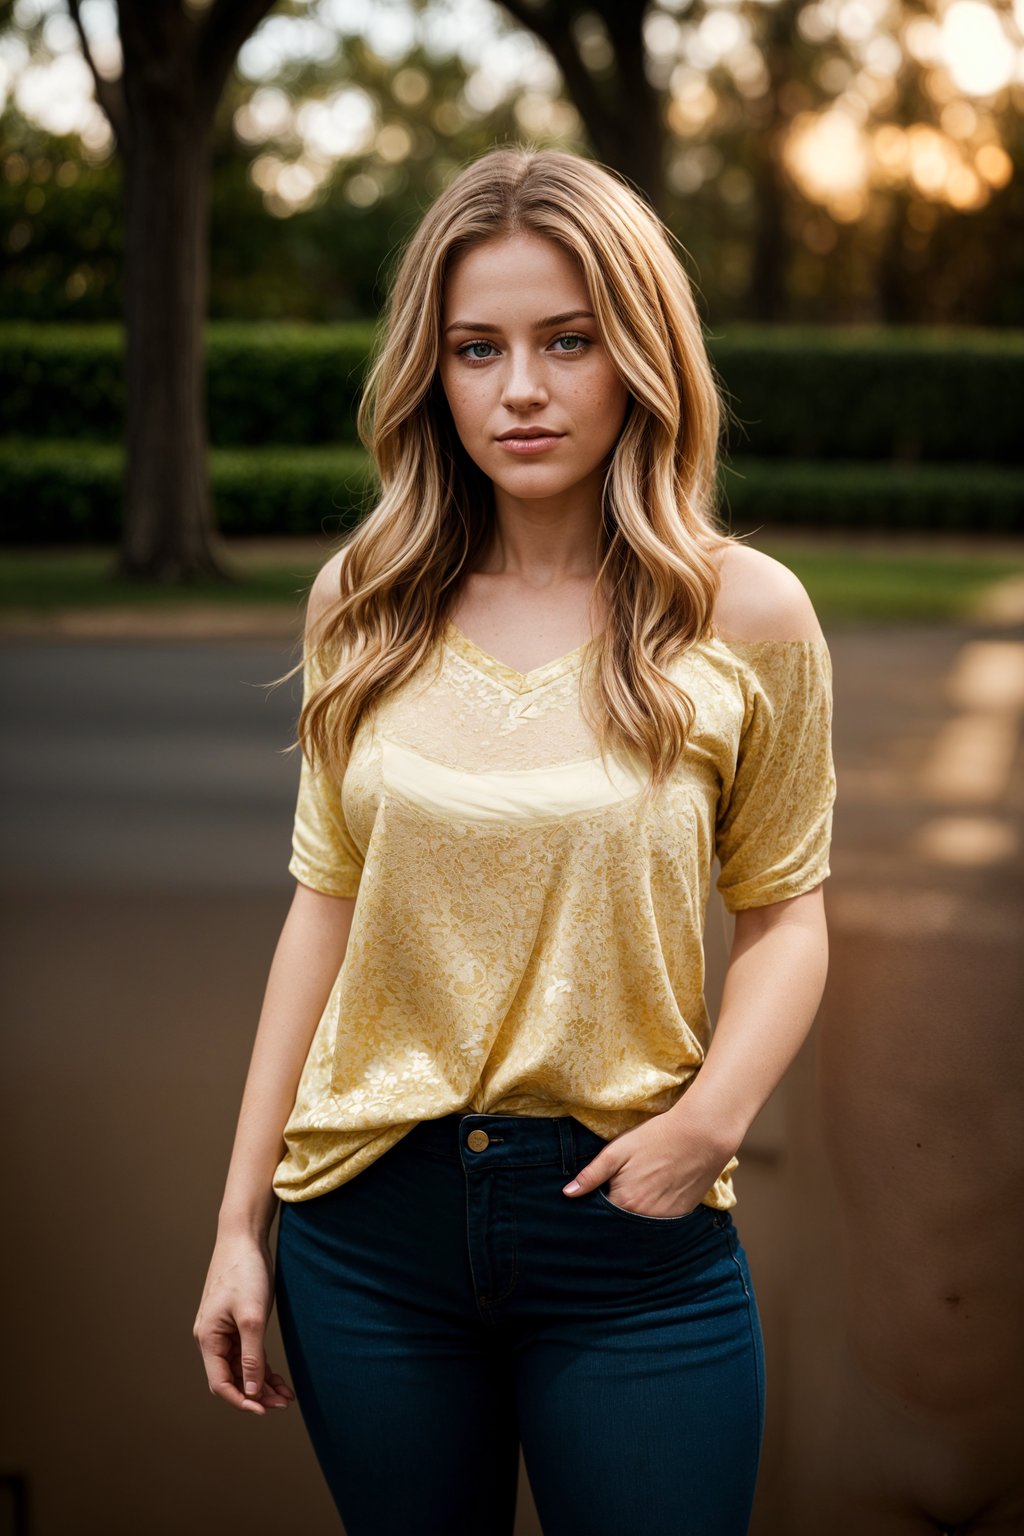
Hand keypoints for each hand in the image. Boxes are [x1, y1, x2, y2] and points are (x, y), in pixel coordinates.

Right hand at [193, 1233, 295, 1415]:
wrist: (244, 1237)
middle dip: (255, 1394)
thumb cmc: (245, 1272)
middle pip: (231, 1378)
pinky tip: (279, 1378)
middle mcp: (211, 1338)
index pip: (220, 1383)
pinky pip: (247, 1352)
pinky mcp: (236, 1322)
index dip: (241, 1400)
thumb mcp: (252, 1317)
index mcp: (208, 1338)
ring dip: (261, 1383)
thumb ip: (252, 1356)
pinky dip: (262, 1366)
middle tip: (283, 1403)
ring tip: (286, 1396)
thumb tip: (252, 1392)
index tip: (264, 1411)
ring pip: (241, 1367)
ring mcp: (223, 1330)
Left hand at [561, 1111, 726, 1218]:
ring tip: (642, 1188)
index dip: (598, 1204)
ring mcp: (664, 1219)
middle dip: (617, 1212)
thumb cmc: (655, 1138)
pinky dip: (655, 1212)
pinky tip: (658, 1192)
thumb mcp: (617, 1151)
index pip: (601, 1215)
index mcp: (624, 1201)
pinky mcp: (681, 1215)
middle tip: (624, 1187)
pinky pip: (660, 1222)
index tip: (601, 1193)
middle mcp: (643, 1217)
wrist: (699, 1135)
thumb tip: (567, 1194)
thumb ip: (591, 1174)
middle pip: (621, 1222)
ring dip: (636, 1214)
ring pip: (640, 1224)